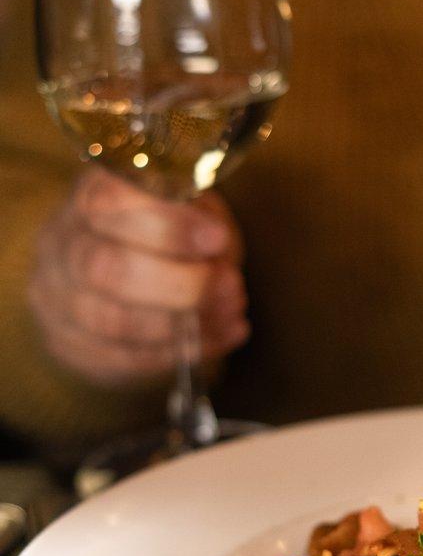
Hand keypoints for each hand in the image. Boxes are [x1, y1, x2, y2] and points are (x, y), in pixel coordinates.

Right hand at [30, 170, 248, 386]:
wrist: (128, 283)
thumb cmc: (166, 237)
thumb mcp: (190, 211)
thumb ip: (202, 224)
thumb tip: (218, 259)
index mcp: (88, 197)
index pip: (109, 202)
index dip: (167, 224)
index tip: (218, 238)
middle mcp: (61, 244)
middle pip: (105, 267)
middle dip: (180, 282)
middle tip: (231, 286)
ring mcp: (57, 298)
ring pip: (113, 320)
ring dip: (183, 323)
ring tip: (231, 313)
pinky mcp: (69, 344)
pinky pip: (123, 357)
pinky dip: (179, 352)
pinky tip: (218, 338)